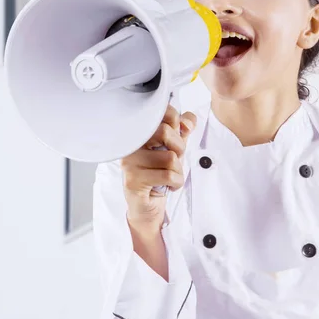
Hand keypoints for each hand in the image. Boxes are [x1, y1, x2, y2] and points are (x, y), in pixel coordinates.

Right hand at [121, 104, 196, 231]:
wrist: (147, 205)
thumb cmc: (159, 173)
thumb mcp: (175, 147)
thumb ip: (183, 130)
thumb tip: (188, 120)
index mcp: (140, 131)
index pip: (164, 112)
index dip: (178, 125)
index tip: (176, 138)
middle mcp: (130, 143)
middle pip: (165, 132)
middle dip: (179, 149)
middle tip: (173, 161)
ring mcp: (129, 161)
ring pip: (170, 157)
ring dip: (178, 171)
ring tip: (169, 177)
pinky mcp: (133, 180)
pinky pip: (168, 175)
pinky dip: (176, 183)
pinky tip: (168, 186)